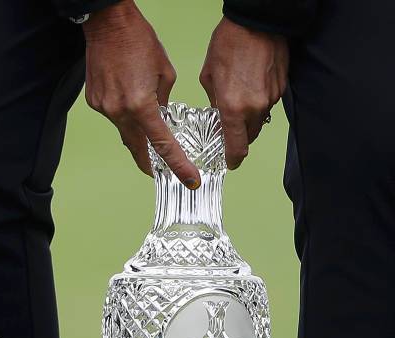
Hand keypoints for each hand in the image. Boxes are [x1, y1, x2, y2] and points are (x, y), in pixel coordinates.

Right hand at [83, 0, 199, 188]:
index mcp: (141, 105)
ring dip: (137, 134)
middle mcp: (120, 111)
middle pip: (138, 149)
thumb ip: (163, 103)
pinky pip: (114, 117)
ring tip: (146, 124)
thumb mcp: (164, 73)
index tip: (189, 180)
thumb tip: (160, 118)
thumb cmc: (139, 41)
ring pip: (125, 133)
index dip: (178, 166)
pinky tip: (129, 99)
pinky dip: (124, 116)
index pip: (163, 145)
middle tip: (162, 172)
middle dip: (151, 163)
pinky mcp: (94, 102)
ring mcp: (104, 108)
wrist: (107, 21)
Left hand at [200, 18, 288, 169]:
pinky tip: (252, 85)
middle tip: (231, 131)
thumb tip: (219, 118)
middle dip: (240, 138)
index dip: (233, 159)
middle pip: (249, 138)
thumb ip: (215, 102)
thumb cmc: (230, 42)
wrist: (258, 20)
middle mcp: (254, 108)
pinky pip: (269, 105)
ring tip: (241, 98)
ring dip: (250, 119)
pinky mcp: (281, 89)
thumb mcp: (210, 75)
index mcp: (232, 108)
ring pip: (259, 121)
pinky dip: (259, 102)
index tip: (230, 162)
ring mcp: (270, 99)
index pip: (237, 148)